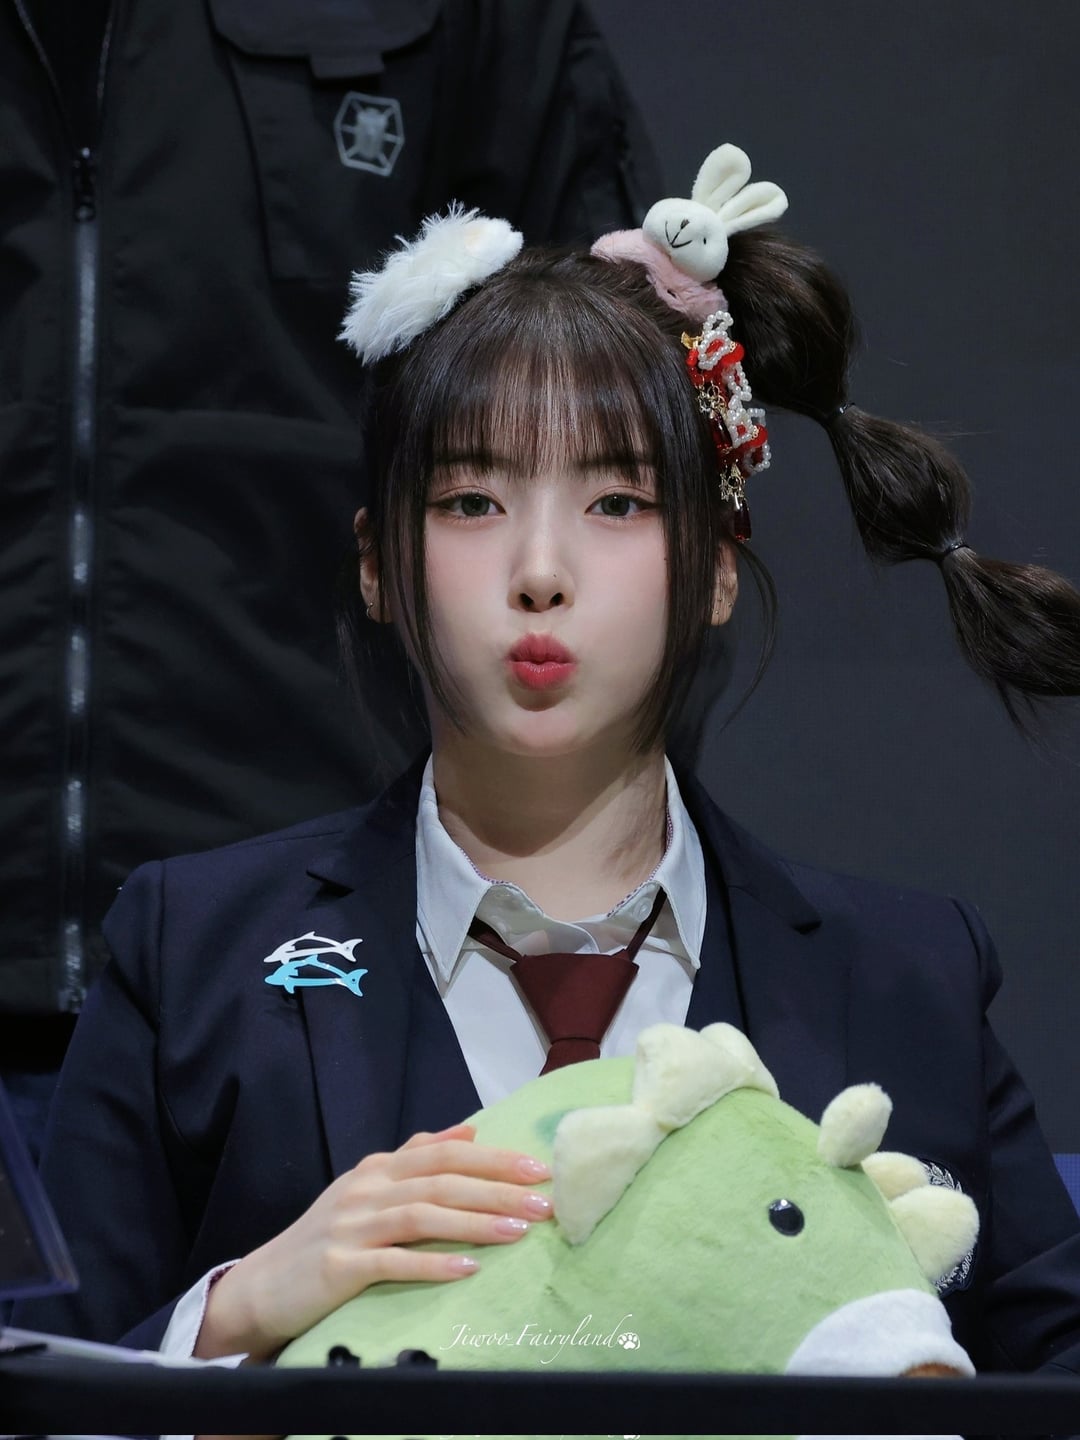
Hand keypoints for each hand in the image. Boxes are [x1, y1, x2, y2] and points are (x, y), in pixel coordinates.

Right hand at [194, 1122, 551, 1360]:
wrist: (262, 1286)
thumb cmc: (325, 1239)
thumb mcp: (367, 1189)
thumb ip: (416, 1157)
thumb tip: (469, 1129)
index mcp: (378, 1167)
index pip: (445, 1152)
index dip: (494, 1158)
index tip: (539, 1168)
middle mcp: (366, 1188)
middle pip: (442, 1179)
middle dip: (498, 1188)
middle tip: (544, 1201)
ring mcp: (352, 1225)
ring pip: (423, 1215)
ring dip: (476, 1222)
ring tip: (519, 1231)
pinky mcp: (339, 1266)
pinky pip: (393, 1262)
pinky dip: (433, 1263)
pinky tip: (467, 1269)